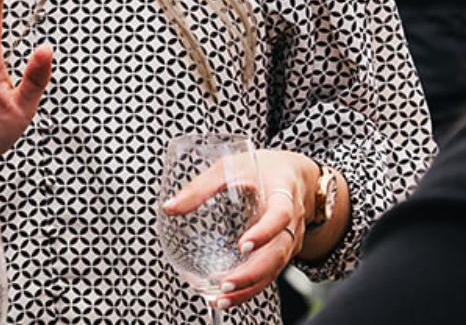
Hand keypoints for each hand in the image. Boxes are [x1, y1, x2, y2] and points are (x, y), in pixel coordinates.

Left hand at [159, 148, 320, 308]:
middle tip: (225, 285)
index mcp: (284, 194)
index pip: (279, 216)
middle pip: (279, 253)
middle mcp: (292, 221)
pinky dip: (251, 287)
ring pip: (276, 269)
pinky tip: (228, 296)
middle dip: (253, 273)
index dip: (264, 233)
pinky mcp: (283, 252)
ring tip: (222, 299)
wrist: (296, 176)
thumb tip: (169, 208)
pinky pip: (271, 273)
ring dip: (250, 287)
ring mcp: (290, 240)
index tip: (242, 246)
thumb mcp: (232, 167)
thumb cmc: (263, 168)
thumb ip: (202, 186)